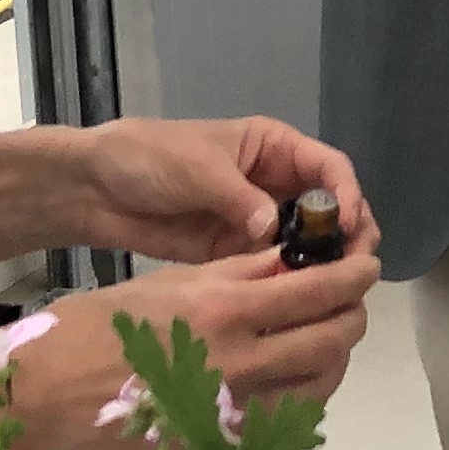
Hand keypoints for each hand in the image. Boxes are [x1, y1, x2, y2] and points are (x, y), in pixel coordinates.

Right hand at [20, 249, 378, 449]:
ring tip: (328, 337)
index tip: (367, 264)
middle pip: (331, 340)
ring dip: (334, 358)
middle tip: (352, 300)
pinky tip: (291, 378)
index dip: (354, 275)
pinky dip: (299, 395)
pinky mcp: (218, 445)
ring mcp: (233, 410)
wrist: (44, 394)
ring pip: (318, 386)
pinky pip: (282, 421)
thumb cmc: (96, 324)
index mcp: (225, 310)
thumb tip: (289, 262)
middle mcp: (241, 362)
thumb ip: (236, 275)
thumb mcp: (169, 281)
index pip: (318, 291)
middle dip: (353, 315)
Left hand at [68, 115, 371, 265]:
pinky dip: (287, 282)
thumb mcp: (198, 168)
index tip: (350, 225)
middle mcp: (274, 183)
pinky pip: (273, 267)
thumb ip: (240, 199)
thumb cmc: (149, 158)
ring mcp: (256, 220)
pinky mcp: (236, 252)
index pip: (328, 167)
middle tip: (353, 268)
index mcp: (273, 148)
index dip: (346, 194)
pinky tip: (295, 301)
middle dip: (345, 235)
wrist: (95, 189)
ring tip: (332, 291)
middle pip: (327, 210)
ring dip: (321, 263)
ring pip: (306, 243)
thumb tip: (273, 231)